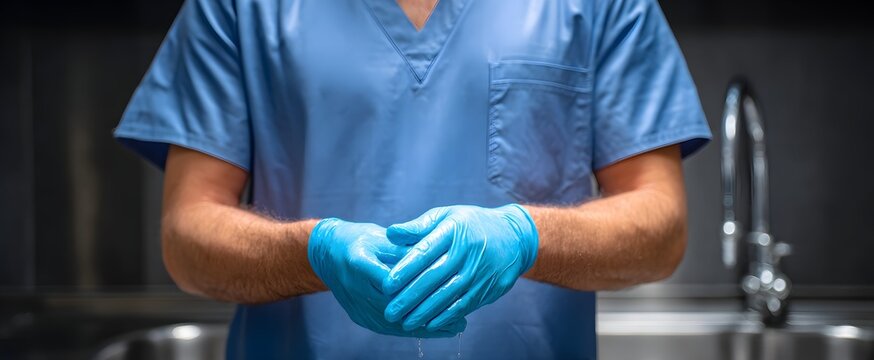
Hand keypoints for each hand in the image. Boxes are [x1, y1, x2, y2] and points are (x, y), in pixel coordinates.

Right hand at [308, 218, 465, 336]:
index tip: (450, 291)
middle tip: (461, 319)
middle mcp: (354, 287)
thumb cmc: (362, 240)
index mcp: (359, 261)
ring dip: (425, 328)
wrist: (328, 254)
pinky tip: (435, 330)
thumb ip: (409, 249)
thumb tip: (441, 257)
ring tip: (454, 328)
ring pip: (395, 324)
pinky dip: (413, 330)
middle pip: (396, 308)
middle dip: (430, 314)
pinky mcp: (359, 317)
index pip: (394, 281)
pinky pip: (389, 328)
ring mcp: (356, 306)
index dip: (423, 289)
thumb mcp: (385, 238)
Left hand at [381, 204, 537, 330]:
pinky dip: (446, 316)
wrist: (514, 236)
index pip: (424, 252)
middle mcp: (467, 252)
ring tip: (405, 322)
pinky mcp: (487, 288)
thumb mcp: (446, 216)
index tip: (386, 285)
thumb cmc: (471, 225)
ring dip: (425, 311)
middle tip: (390, 311)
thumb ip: (418, 227)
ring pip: (447, 295)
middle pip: (434, 277)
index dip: (404, 270)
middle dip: (410, 297)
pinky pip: (463, 305)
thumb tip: (391, 233)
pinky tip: (429, 324)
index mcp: (453, 231)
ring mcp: (479, 272)